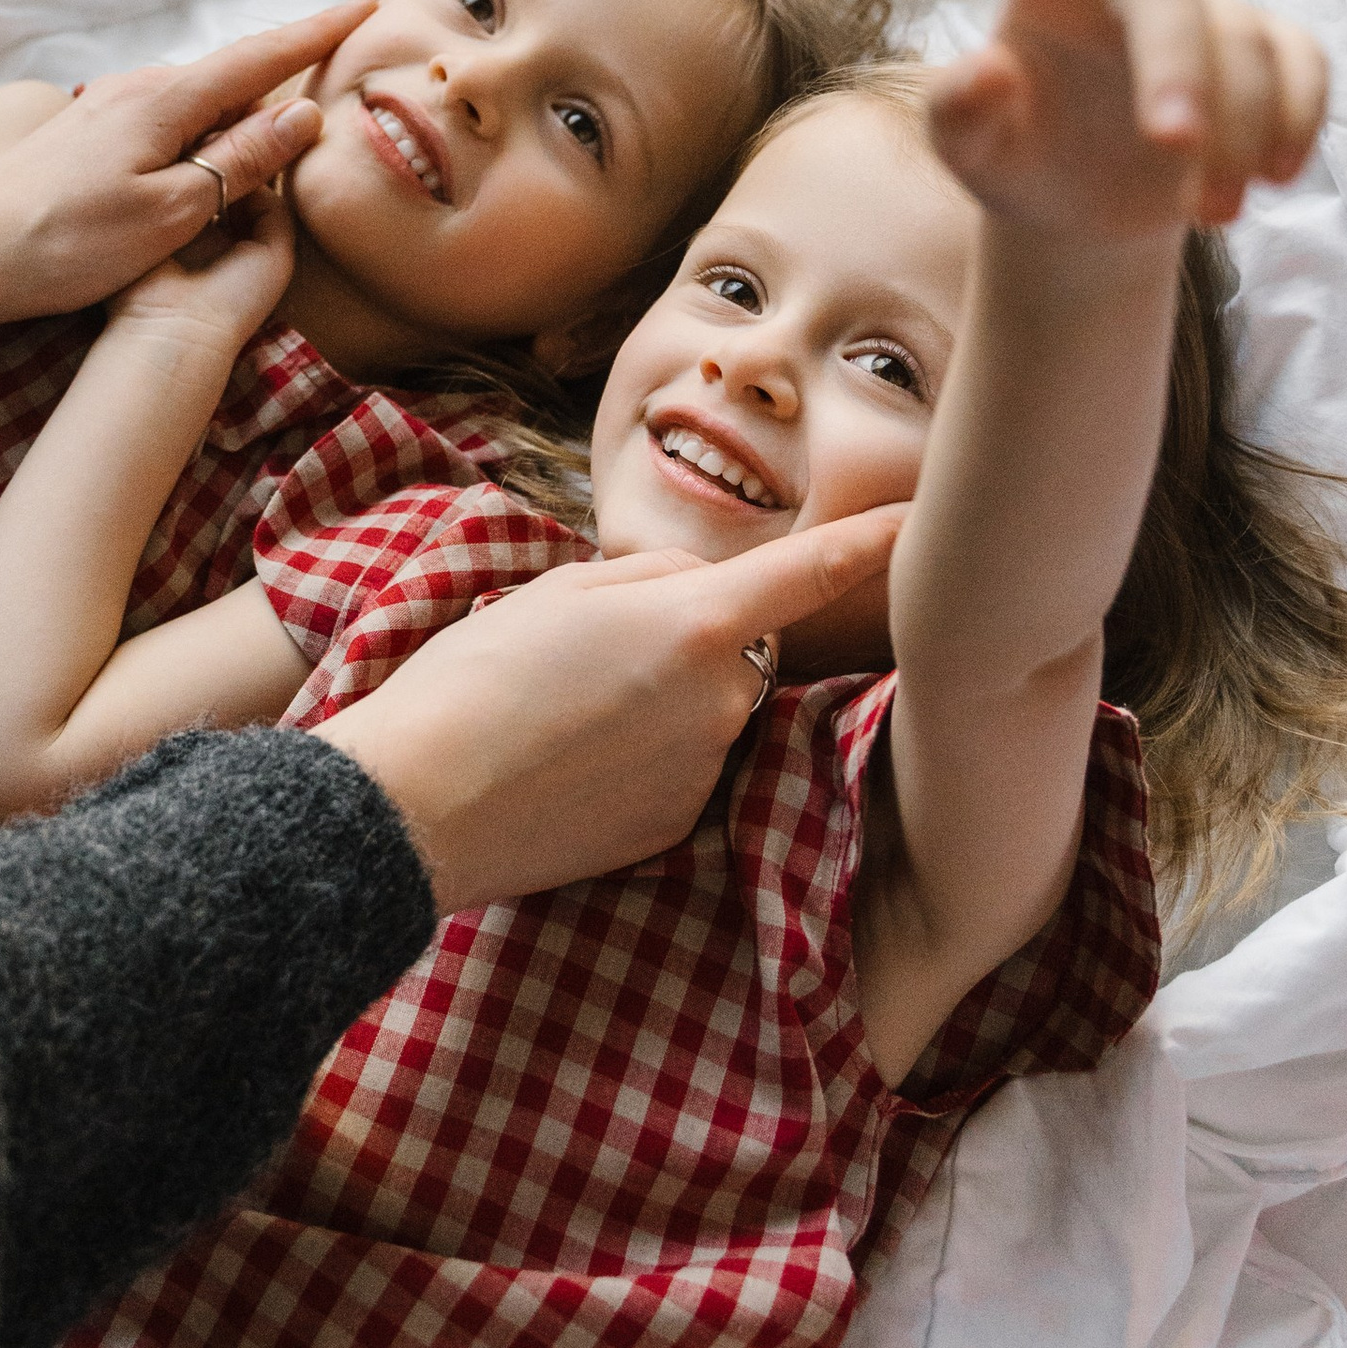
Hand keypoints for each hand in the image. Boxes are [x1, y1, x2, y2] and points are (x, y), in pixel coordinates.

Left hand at [0, 0, 365, 326]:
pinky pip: (168, 122)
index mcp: (165, 101)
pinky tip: (208, 165)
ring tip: (282, 137)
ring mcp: (107, 108)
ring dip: (241, 116)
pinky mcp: (88, 135)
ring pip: (199, 104)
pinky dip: (204, 134)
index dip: (319, 32)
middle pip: (233, 78)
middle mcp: (136, 89)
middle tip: (338, 72)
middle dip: (285, 75)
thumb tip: (300, 114)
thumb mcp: (170, 211)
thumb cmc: (66, 243)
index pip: (262, 57)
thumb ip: (239, 161)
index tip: (368, 3)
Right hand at [323, 507, 906, 911]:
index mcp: (695, 623)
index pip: (808, 573)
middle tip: (588, 648)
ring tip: (564, 713)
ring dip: (661, 698)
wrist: (422, 804)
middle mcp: (722, 699)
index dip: (871, 543)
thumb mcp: (560, 592)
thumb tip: (691, 591)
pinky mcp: (676, 827)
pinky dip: (640, 758)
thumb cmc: (477, 678)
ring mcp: (705, 770)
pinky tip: (570, 765)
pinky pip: (680, 767)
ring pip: (706, 706)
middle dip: (689, 632)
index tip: (924, 520)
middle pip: (737, 642)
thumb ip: (650, 578)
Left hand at [930, 0, 1327, 238]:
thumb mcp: (972, 154)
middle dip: (1185, 89)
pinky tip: (1274, 177)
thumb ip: (959, 116)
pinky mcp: (1267, 51)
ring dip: (1236, 138)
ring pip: (1248, 53)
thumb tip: (983, 69)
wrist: (1082, 215)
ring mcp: (1208, 10)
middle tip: (1182, 173)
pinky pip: (1306, 67)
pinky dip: (1298, 125)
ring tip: (1204, 211)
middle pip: (1176, 10)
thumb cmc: (1017, 162)